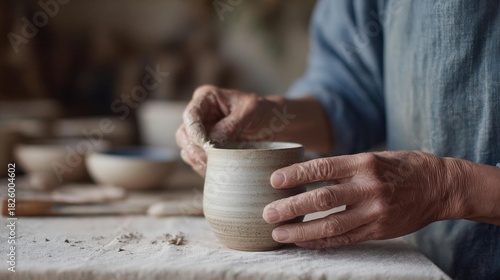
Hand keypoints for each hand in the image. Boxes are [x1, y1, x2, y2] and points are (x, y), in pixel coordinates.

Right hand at [176, 85, 275, 175]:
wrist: (273, 124)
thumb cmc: (262, 111)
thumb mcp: (250, 112)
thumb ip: (231, 125)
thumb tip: (212, 141)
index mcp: (207, 98)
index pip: (191, 116)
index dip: (195, 132)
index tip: (206, 146)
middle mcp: (200, 115)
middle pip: (183, 134)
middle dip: (194, 150)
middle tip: (208, 162)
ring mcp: (201, 132)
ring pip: (187, 150)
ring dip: (198, 161)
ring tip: (214, 169)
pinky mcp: (206, 148)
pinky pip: (197, 161)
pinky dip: (203, 168)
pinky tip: (217, 172)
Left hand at [262, 151, 471, 247]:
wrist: (438, 186)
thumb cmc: (400, 167)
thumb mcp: (372, 157)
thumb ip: (342, 168)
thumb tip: (304, 175)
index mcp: (364, 163)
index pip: (323, 167)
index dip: (296, 175)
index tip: (274, 180)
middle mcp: (368, 187)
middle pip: (322, 199)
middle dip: (291, 207)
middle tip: (268, 213)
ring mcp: (375, 211)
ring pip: (331, 225)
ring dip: (301, 232)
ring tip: (279, 234)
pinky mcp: (379, 231)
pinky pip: (344, 239)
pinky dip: (321, 242)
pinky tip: (302, 242)